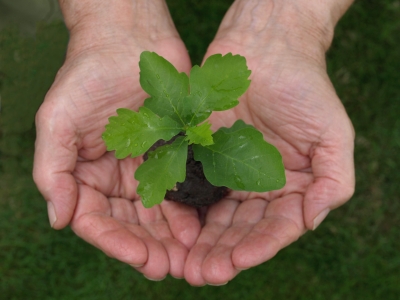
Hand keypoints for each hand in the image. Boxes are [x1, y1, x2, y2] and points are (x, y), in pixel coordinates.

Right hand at [33, 2, 199, 279]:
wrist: (129, 42)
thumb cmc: (88, 75)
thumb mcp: (57, 120)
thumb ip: (53, 169)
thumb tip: (58, 218)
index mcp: (86, 174)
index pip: (95, 220)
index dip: (115, 242)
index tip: (139, 257)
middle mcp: (115, 177)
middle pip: (129, 225)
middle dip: (147, 249)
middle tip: (167, 269)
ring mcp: (145, 168)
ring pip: (156, 216)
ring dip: (169, 240)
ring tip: (186, 260)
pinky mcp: (172, 156)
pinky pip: (179, 191)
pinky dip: (186, 213)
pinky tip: (196, 230)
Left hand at [184, 0, 354, 285]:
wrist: (265, 49)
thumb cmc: (304, 87)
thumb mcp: (333, 134)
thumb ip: (333, 181)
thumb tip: (314, 220)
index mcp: (290, 187)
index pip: (276, 228)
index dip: (259, 247)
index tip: (239, 261)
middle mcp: (258, 186)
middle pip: (241, 229)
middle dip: (224, 254)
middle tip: (205, 274)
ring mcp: (228, 173)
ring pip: (215, 217)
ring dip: (202, 243)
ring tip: (188, 266)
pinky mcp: (202, 156)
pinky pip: (192, 188)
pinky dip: (184, 211)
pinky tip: (175, 230)